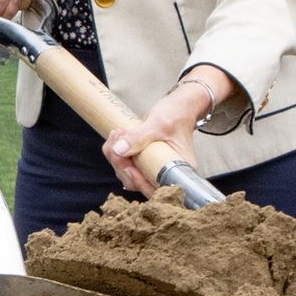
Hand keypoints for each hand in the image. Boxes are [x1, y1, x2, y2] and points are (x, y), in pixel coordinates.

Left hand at [102, 77, 214, 194]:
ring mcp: (154, 169)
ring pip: (128, 174)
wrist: (178, 106)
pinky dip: (117, 153)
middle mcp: (167, 174)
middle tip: (116, 145)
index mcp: (179, 170)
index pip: (157, 190)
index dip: (140, 183)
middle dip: (122, 166)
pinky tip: (116, 137)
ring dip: (116, 158)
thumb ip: (139, 137)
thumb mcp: (158, 124)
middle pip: (138, 183)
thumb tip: (118, 150)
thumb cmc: (176, 114)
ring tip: (116, 135)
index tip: (128, 168)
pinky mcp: (144, 162)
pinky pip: (126, 164)